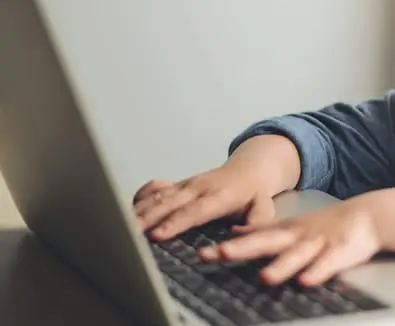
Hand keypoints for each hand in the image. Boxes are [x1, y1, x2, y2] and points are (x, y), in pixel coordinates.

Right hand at [132, 163, 275, 240]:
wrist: (250, 169)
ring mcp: (186, 184)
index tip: (158, 235)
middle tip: (127, 235)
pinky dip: (141, 197)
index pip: (195, 211)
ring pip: (158, 196)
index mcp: (220, 196)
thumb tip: (238, 236)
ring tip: (119, 227)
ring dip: (139, 211)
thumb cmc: (255, 194)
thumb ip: (256, 223)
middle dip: (147, 219)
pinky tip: (127, 210)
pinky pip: (155, 188)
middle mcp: (199, 188)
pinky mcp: (177, 184)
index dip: (176, 223)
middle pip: (169, 203)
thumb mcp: (264, 208)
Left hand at [199, 200, 380, 286]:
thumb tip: (234, 230)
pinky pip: (327, 265)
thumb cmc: (328, 225)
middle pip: (268, 243)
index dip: (228, 246)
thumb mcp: (292, 224)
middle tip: (222, 254)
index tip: (202, 254)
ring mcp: (319, 245)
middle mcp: (298, 237)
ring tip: (264, 277)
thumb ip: (263, 229)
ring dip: (281, 266)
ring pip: (297, 256)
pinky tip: (306, 282)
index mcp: (286, 231)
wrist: (368, 216)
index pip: (253, 238)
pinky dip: (317, 272)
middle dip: (245, 249)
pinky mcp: (340, 254)